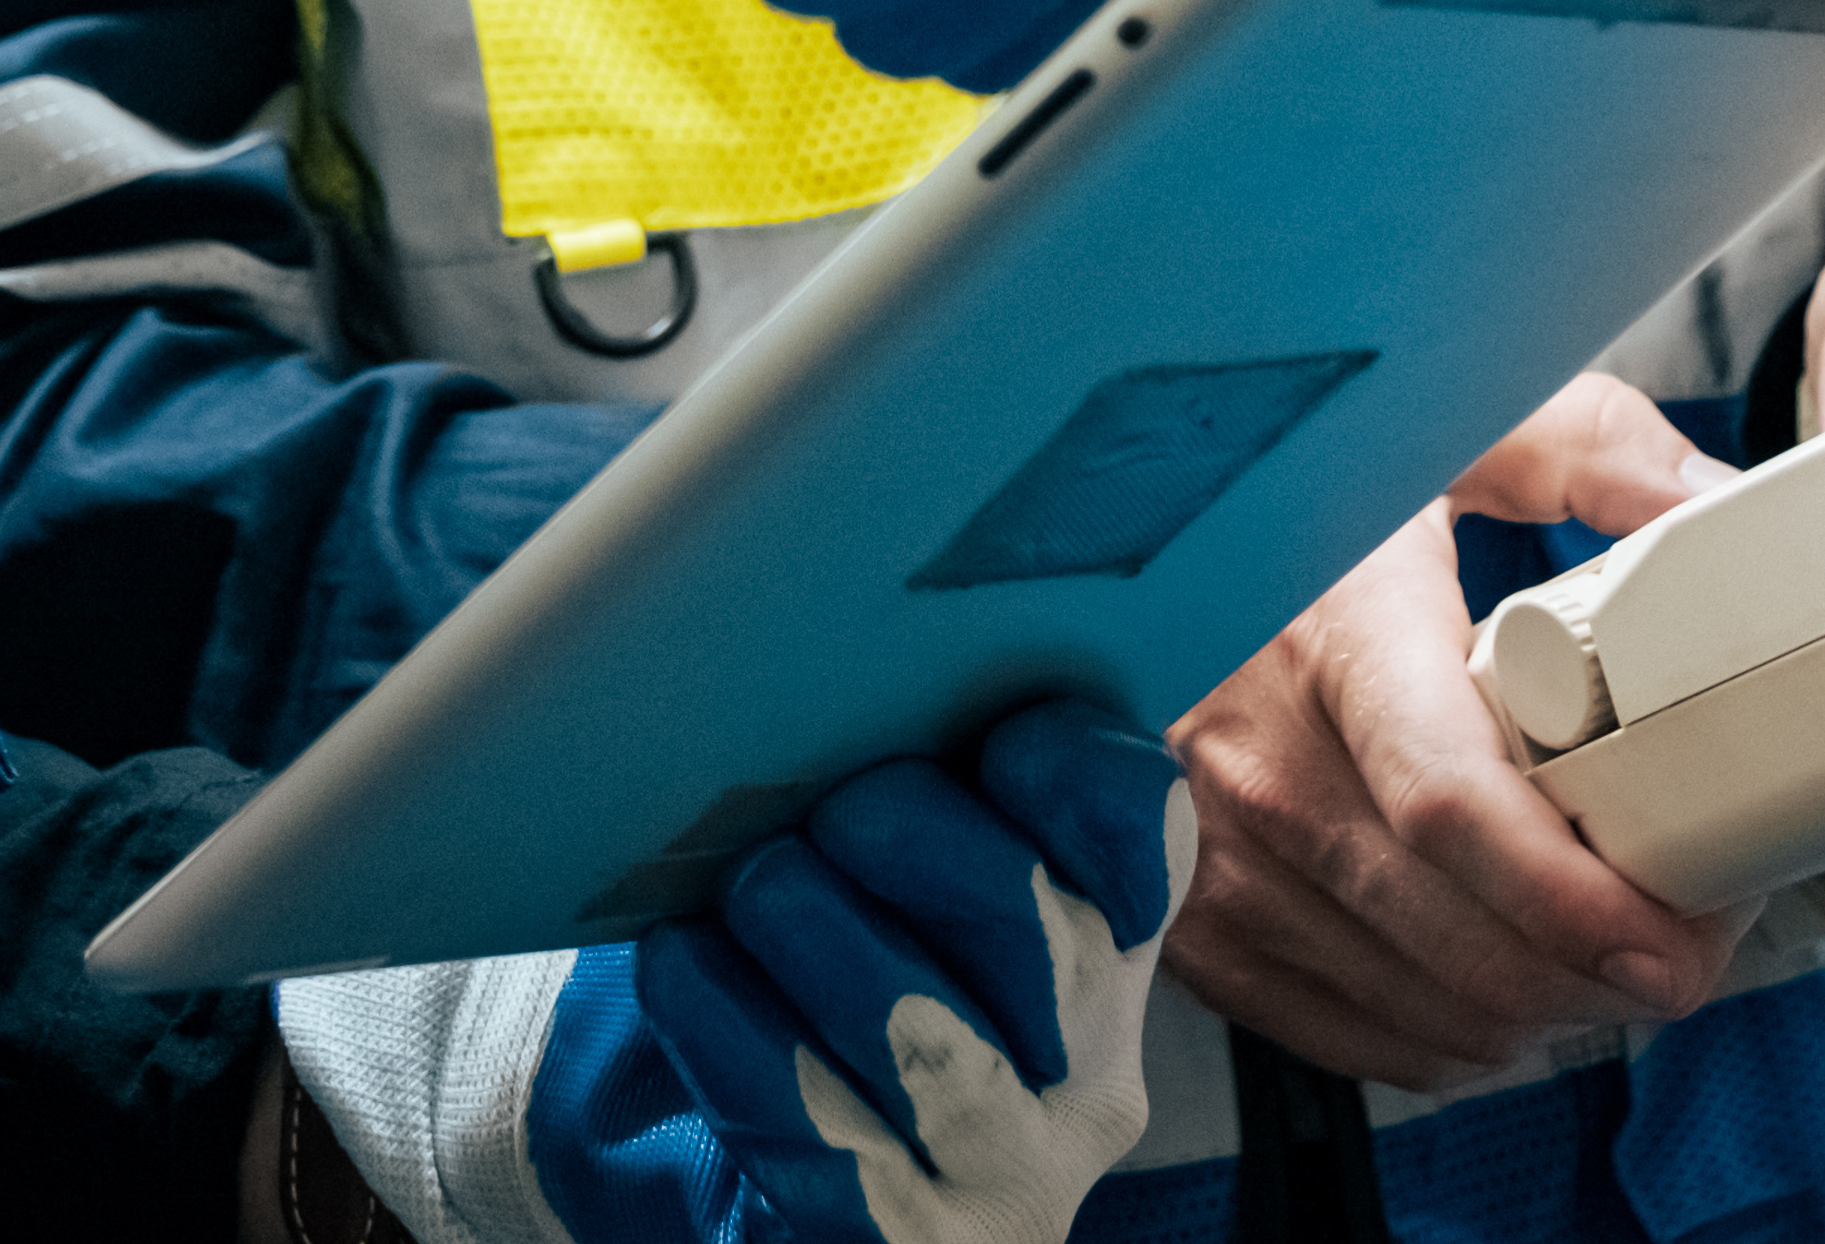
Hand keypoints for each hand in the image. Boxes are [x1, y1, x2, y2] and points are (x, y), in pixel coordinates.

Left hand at [626, 702, 1189, 1243]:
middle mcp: (1088, 1060)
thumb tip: (826, 651)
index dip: (1069, 768)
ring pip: (936, 1044)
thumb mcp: (879, 862)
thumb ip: (899, 763)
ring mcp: (1012, 1169)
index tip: (982, 732)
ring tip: (749, 888)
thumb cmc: (808, 961)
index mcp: (1103, 934)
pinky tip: (682, 968)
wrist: (761, 1173)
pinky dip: (741, 1038)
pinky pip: (832, 1144)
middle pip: (1038, 925)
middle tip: (819, 813)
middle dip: (910, 842)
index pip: (1141, 828)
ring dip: (823, 940)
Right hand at [1169, 376, 1745, 1094]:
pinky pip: (1356, 1033)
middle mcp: (1255, 757)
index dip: (1577, 900)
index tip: (1674, 934)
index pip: (1451, 804)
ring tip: (1612, 953)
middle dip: (1605, 974)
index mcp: (1328, 630)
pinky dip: (1453, 1031)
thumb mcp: (1437, 424)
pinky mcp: (1197, 917)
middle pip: (1460, 938)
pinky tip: (1505, 976)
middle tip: (1691, 943)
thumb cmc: (1288, 477)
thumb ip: (1590, 450)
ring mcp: (1214, 851)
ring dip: (1544, 1009)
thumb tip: (1721, 510)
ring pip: (1423, 1004)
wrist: (1117, 515)